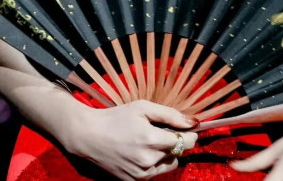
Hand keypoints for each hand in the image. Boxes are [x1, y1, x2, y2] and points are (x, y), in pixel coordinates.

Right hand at [62, 99, 198, 180]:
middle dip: (177, 142)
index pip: (185, 142)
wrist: (89, 136)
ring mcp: (141, 175)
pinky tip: (142, 151)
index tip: (188, 128)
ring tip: (151, 141)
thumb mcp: (143, 108)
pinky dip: (154, 163)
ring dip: (167, 154)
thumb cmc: (116, 118)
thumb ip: (170, 114)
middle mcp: (148, 161)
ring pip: (168, 165)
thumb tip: (194, 122)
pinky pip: (154, 173)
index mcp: (151, 140)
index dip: (189, 134)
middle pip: (178, 154)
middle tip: (164, 131)